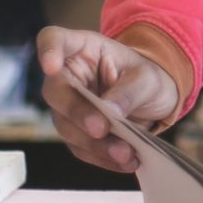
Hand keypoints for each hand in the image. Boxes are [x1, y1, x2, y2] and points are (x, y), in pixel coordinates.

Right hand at [37, 26, 179, 173]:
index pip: (53, 40)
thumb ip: (130, 91)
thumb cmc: (148, 78)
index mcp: (84, 49)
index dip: (47, 51)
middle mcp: (69, 77)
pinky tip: (125, 162)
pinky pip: (81, 148)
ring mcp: (68, 107)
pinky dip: (102, 157)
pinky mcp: (76, 132)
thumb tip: (110, 111)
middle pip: (56, 91)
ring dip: (94, 144)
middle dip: (77, 112)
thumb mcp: (148, 78)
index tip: (51, 66)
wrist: (155, 101)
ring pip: (66, 126)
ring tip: (125, 153)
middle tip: (101, 128)